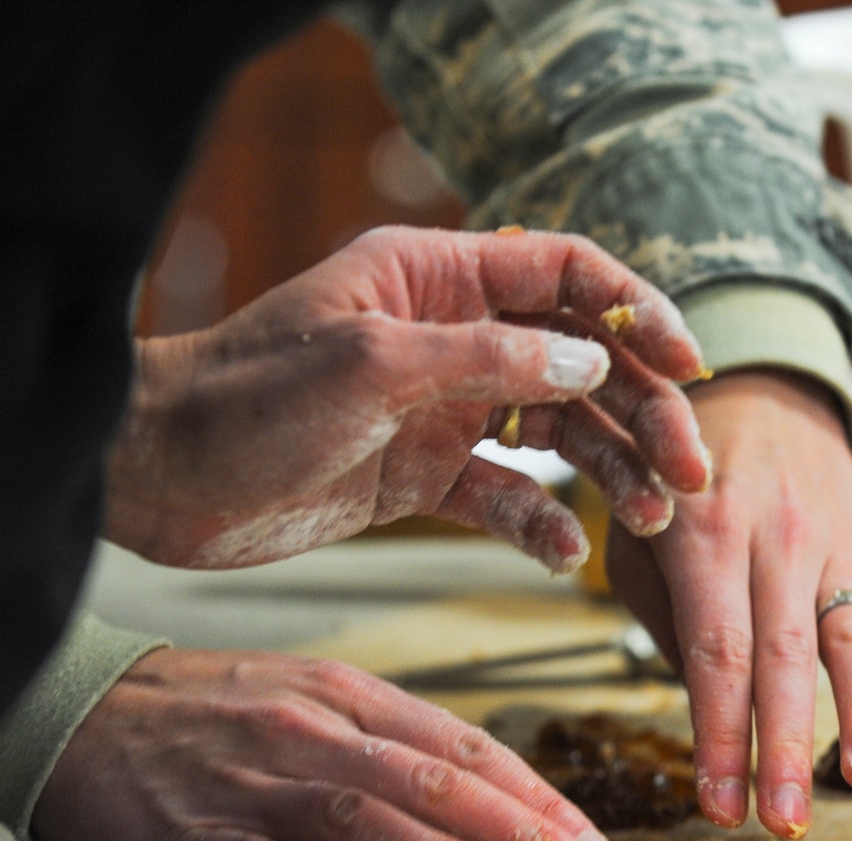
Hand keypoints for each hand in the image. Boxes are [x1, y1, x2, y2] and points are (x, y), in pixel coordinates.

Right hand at [30, 649, 619, 840]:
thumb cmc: (208, 713)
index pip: (468, 749)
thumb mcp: (312, 700)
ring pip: (366, 816)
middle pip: (436, 780)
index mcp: (353, 700)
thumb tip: (485, 796)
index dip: (538, 799)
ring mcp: (258, 781)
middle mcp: (316, 732)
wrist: (78, 708)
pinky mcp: (198, 831)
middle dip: (522, 832)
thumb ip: (394, 746)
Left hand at [106, 226, 708, 569]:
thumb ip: (487, 361)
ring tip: (650, 518)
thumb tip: (589, 364)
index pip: (566, 274)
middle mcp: (450, 338)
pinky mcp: (422, 477)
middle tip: (688, 471)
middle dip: (643, 413)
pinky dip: (542, 524)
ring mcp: (441, 410)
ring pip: (556, 435)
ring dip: (610, 474)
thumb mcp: (371, 365)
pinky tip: (565, 554)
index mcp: (437, 279)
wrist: (161, 478)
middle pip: (580, 364)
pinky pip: (506, 497)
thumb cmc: (243, 399)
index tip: (690, 365)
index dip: (637, 313)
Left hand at [604, 369, 851, 838]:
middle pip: (784, 659)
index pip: (717, 652)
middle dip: (784, 748)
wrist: (760, 389)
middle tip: (785, 823)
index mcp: (705, 537)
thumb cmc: (681, 480)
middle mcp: (776, 541)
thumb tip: (707, 712)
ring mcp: (838, 547)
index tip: (719, 807)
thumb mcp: (638, 531)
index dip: (719, 735)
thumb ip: (664, 618)